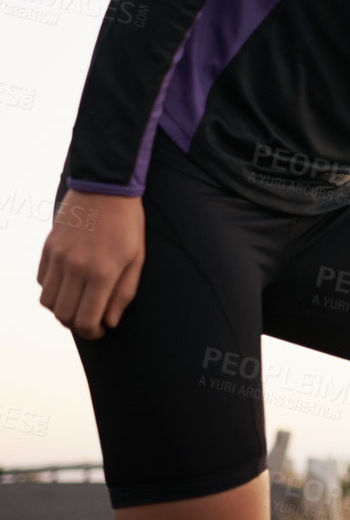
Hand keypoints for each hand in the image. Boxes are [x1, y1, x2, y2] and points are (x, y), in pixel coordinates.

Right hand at [37, 190, 144, 339]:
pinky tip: (69, 286)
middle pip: (63, 315)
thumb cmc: (128, 224)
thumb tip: (111, 322)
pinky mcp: (48, 247)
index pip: (86, 319)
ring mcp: (58, 257)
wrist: (105, 187)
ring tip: (78, 305)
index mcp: (102, 273)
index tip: (100, 331)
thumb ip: (124, 292)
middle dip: (76, 325)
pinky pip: (42, 281)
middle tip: (90, 322)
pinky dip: (52, 291)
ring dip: (61, 310)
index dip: (92, 333)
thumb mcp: (137, 258)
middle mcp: (75, 267)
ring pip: (47, 301)